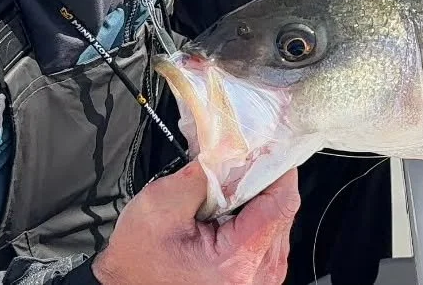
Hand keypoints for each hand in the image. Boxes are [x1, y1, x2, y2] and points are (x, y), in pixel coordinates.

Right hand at [92, 159, 299, 284]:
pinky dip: (251, 219)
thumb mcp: (160, 205)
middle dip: (259, 184)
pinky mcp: (258, 273)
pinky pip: (269, 234)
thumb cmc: (139, 262)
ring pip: (278, 220)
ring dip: (255, 202)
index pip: (282, 202)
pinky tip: (226, 218)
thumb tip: (231, 149)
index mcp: (238, 261)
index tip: (260, 150)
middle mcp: (258, 274)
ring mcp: (262, 276)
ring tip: (221, 202)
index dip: (275, 168)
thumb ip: (201, 174)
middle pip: (283, 210)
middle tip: (229, 176)